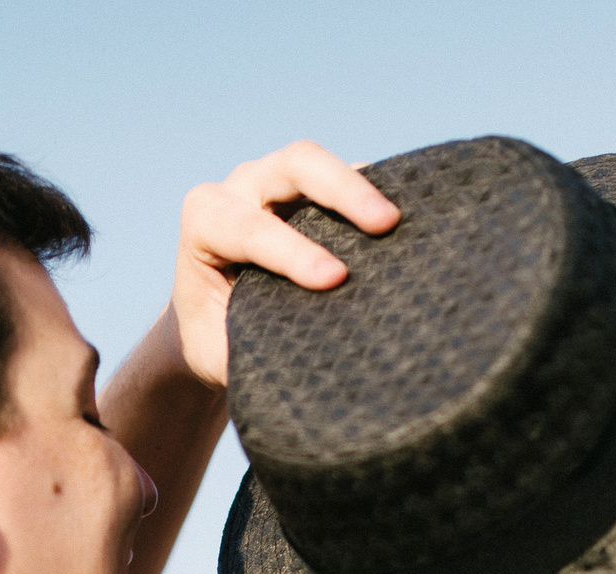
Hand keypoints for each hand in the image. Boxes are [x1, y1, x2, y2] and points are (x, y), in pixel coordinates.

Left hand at [172, 142, 397, 388]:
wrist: (211, 315)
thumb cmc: (212, 335)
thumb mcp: (214, 351)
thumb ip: (243, 352)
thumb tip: (292, 368)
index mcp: (206, 222)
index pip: (249, 229)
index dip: (293, 252)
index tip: (334, 279)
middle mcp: (241, 189)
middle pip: (292, 166)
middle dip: (339, 191)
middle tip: (385, 224)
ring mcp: (277, 181)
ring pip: (319, 163)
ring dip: (363, 187)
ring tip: (399, 222)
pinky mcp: (311, 188)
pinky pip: (347, 176)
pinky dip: (377, 191)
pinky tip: (409, 217)